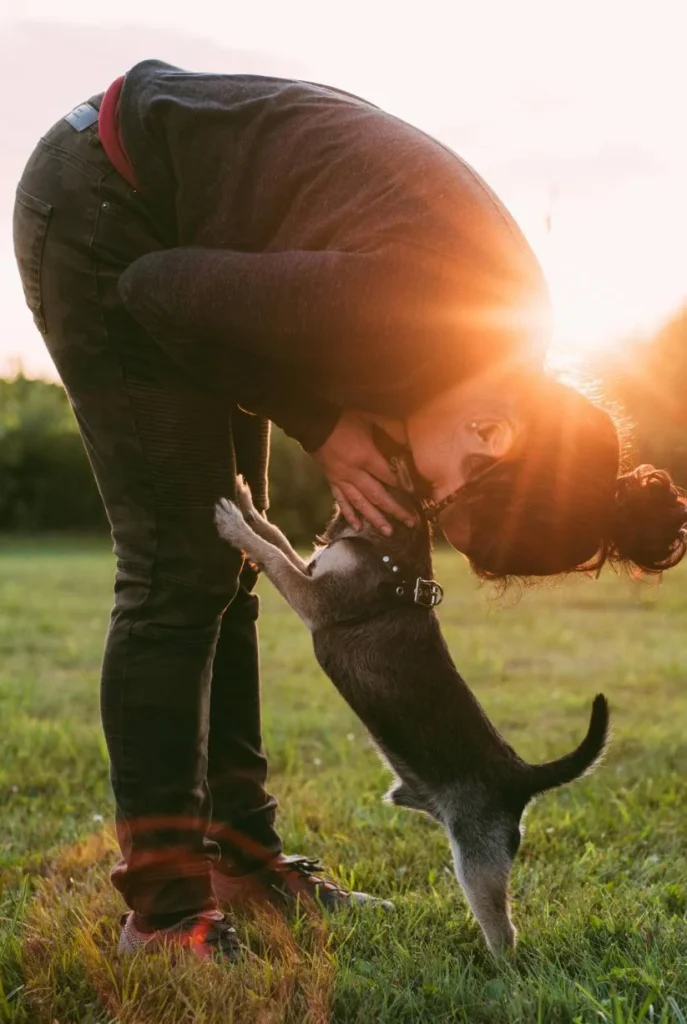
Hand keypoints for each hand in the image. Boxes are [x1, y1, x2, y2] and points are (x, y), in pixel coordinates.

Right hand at [311, 411, 415, 534]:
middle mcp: (354, 473)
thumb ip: (390, 430)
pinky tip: (358, 526)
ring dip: (375, 519)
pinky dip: (350, 514)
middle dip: (396, 510)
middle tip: (411, 523)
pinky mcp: (332, 481)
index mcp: (366, 457)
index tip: (418, 496)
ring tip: (388, 532)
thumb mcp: (370, 419)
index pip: (390, 477)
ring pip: (361, 504)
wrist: (314, 421)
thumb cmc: (343, 418)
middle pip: (378, 496)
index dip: (405, 487)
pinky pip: (341, 501)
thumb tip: (409, 441)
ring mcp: (342, 479)